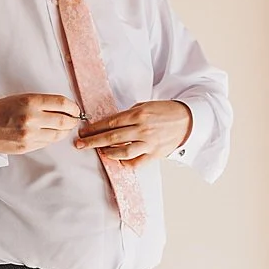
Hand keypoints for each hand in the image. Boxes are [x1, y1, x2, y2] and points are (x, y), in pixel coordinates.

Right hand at [0, 93, 85, 154]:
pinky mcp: (28, 146)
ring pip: (58, 134)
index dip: (73, 107)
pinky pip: (48, 142)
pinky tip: (53, 132)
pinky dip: (54, 137)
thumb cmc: (3, 110)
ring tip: (66, 126)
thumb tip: (65, 108)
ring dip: (65, 130)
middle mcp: (31, 118)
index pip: (61, 103)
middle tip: (75, 119)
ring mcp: (30, 134)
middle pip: (64, 121)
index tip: (76, 109)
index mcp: (30, 102)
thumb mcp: (22, 98)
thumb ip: (43, 103)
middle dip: (73, 120)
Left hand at [75, 99, 192, 164]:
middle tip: (80, 144)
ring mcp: (149, 143)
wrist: (187, 120)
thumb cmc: (165, 111)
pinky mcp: (155, 154)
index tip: (83, 131)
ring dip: (108, 152)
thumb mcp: (145, 106)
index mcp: (138, 114)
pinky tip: (118, 160)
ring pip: (123, 151)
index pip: (111, 122)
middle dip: (93, 141)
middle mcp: (142, 129)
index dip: (95, 128)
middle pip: (112, 137)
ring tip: (100, 152)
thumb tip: (110, 124)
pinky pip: (137, 162)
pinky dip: (126, 162)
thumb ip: (128, 115)